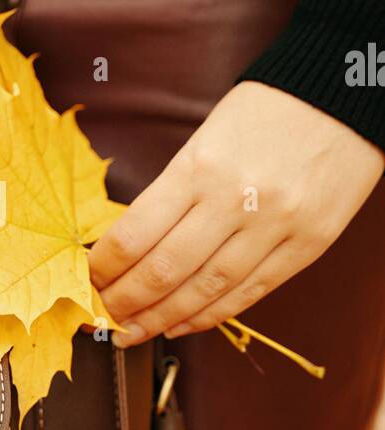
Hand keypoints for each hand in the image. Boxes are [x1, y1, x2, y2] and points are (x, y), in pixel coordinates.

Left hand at [89, 81, 383, 345]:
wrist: (342, 98)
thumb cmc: (266, 112)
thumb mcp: (206, 138)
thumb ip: (173, 192)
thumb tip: (131, 245)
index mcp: (199, 167)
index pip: (135, 234)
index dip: (104, 267)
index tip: (88, 279)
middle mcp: (235, 201)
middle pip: (165, 271)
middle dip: (125, 302)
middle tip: (103, 316)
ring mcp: (275, 227)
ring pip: (206, 290)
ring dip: (162, 319)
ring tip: (133, 332)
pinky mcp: (307, 245)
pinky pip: (250, 292)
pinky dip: (211, 315)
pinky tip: (182, 325)